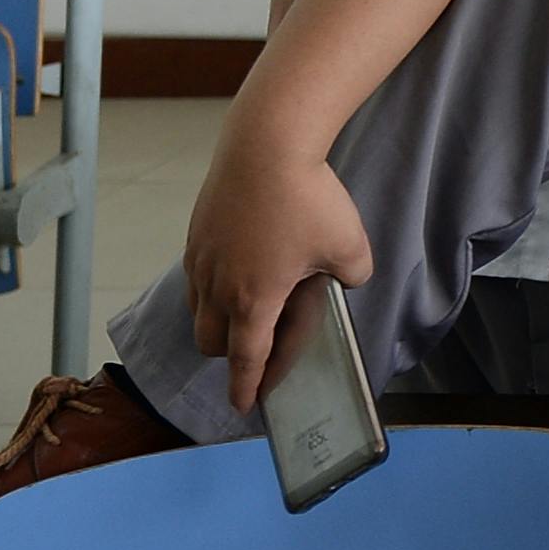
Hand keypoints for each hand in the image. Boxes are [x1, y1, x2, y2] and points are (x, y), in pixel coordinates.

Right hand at [181, 136, 375, 416]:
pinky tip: (235, 266)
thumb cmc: (308, 197)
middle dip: (228, 354)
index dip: (246, 386)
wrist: (265, 144)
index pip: (246, 358)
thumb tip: (344, 278)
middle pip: (210, 340)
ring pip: (198, 307)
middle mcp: (218, 286)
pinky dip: (210, 284)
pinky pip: (196, 274)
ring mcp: (201, 258)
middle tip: (251, 350)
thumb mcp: (351, 246)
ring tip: (243, 308)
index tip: (243, 405)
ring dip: (215, 319)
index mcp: (255, 300)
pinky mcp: (196, 232)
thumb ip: (352, 275)